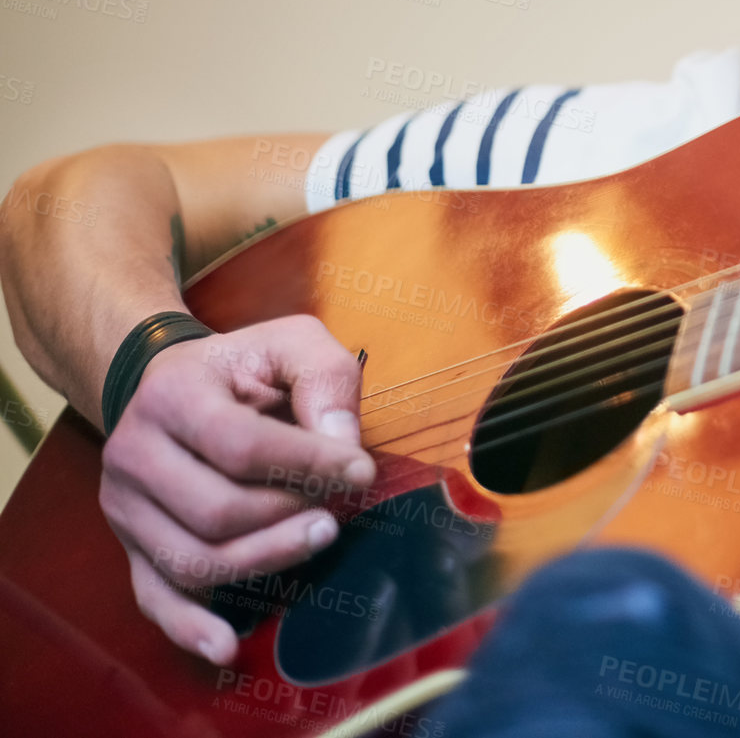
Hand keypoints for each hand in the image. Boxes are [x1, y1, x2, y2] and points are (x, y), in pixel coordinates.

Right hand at [97, 313, 375, 663]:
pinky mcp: (132, 547)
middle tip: (338, 507)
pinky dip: (190, 628)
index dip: (307, 464)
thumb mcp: (292, 343)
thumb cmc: (245, 367)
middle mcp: (134, 454)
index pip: (239, 445)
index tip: (362, 471)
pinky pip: (155, 597)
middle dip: (289, 514)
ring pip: (193, 560)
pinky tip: (228, 647)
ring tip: (322, 536)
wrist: (170, 384)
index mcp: (172, 395)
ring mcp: (127, 509)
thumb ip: (325, 379)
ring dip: (266, 559)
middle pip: (217, 511)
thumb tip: (343, 443)